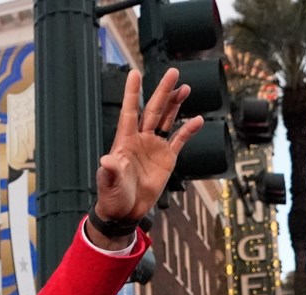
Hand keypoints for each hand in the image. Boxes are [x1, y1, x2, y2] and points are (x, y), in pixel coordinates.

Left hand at [91, 68, 202, 240]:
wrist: (125, 212)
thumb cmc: (112, 197)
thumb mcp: (110, 184)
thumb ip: (111, 171)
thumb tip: (107, 161)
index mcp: (125, 141)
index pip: (129, 112)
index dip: (132, 93)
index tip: (134, 73)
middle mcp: (140, 139)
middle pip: (153, 110)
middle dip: (163, 91)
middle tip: (173, 72)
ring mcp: (154, 147)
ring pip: (166, 120)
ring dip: (175, 104)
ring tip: (185, 87)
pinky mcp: (166, 158)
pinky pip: (179, 140)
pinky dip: (189, 131)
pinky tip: (198, 119)